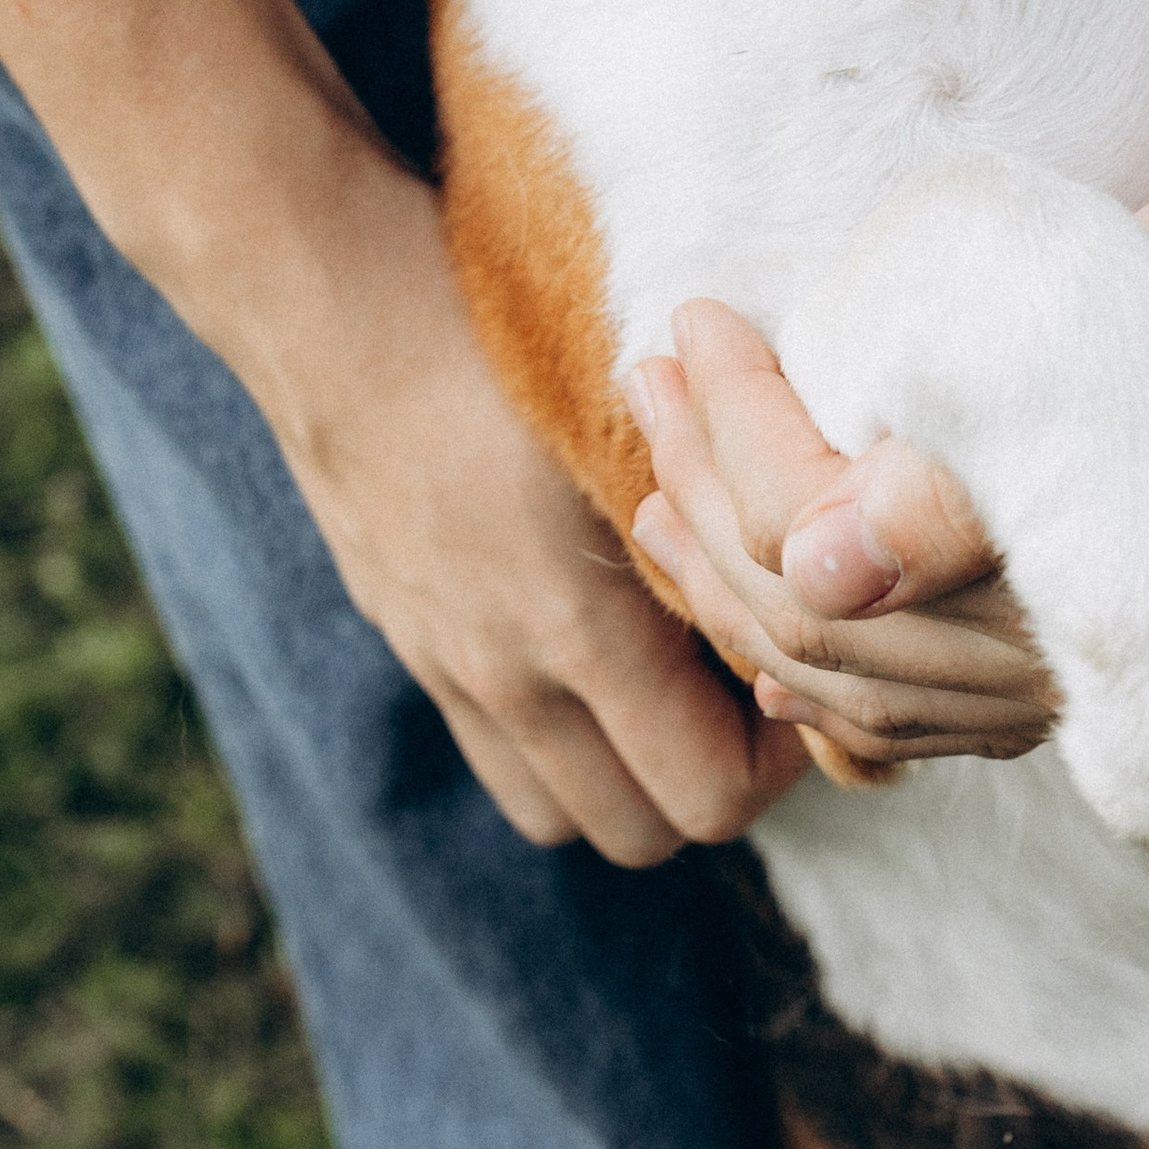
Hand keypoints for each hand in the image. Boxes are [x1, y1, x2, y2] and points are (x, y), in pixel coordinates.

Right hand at [212, 141, 804, 862]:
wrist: (336, 313)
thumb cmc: (505, 341)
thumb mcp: (636, 426)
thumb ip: (713, 529)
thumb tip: (812, 593)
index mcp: (576, 626)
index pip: (709, 797)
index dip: (777, 760)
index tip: (794, 677)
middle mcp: (505, 677)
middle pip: (641, 835)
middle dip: (711, 785)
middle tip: (745, 692)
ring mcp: (445, 672)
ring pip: (560, 816)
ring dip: (626, 780)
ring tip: (669, 688)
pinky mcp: (408, 647)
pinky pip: (496, 759)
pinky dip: (555, 745)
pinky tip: (587, 656)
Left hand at [627, 299, 1056, 768]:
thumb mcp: (1067, 350)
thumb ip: (935, 485)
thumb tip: (813, 566)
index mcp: (1031, 552)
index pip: (809, 514)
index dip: (735, 412)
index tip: (698, 323)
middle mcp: (1033, 651)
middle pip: (806, 604)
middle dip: (706, 487)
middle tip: (655, 384)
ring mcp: (1040, 692)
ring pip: (836, 679)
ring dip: (731, 588)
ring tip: (663, 503)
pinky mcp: (1055, 712)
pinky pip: (898, 727)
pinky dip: (812, 689)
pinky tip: (763, 662)